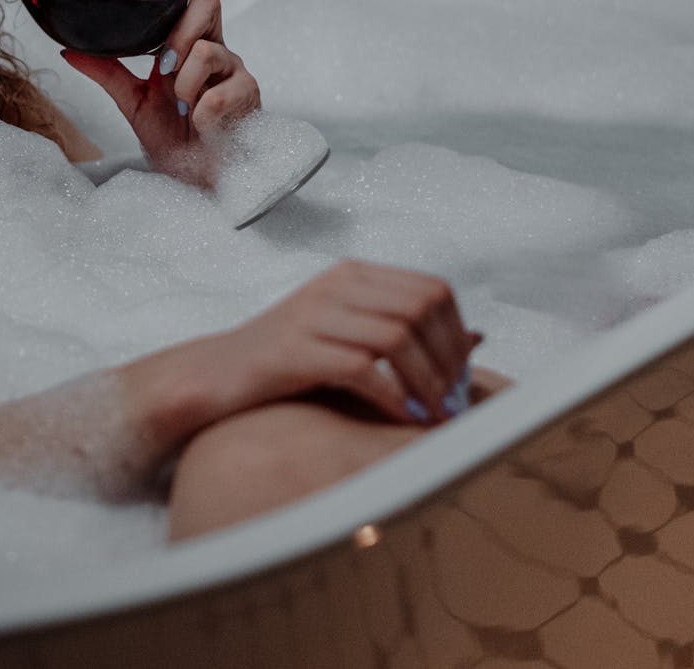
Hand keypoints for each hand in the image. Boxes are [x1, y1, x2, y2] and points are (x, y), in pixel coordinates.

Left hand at [61, 0, 259, 187]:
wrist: (198, 181)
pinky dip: (202, 113)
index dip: (173, 4)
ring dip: (184, 84)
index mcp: (192, 47)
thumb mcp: (135, 102)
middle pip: (207, 3)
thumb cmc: (176, 139)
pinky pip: (220, 94)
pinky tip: (202, 125)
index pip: (192, 2)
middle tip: (163, 67)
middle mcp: (217, 51)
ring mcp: (236, 72)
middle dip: (178, 35)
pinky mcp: (250, 98)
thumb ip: (108, 72)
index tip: (151, 41)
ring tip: (184, 107)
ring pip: (206, 51)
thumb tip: (69, 51)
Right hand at [225, 260, 481, 425]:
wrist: (215, 374)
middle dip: (448, 360)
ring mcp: (312, 315)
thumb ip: (405, 330)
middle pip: (420, 308)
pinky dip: (392, 398)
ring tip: (433, 416)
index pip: (431, 288)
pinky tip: (400, 419)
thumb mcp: (349, 332)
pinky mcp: (294, 351)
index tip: (462, 376)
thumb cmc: (288, 360)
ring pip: (396, 337)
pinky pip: (361, 369)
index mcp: (351, 274)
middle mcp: (334, 286)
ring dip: (426, 383)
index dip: (457, 334)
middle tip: (453, 401)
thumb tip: (478, 335)